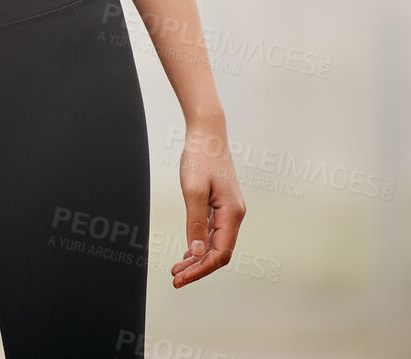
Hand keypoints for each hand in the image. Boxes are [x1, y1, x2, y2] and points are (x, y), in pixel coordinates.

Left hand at [171, 119, 244, 287]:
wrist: (207, 133)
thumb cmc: (201, 157)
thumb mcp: (193, 190)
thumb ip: (196, 222)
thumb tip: (197, 251)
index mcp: (232, 214)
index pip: (220, 253)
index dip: (201, 269)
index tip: (181, 278)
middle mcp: (234, 215)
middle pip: (219, 252)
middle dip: (198, 267)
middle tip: (176, 278)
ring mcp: (228, 210)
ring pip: (215, 243)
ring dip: (197, 258)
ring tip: (178, 268)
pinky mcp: (221, 204)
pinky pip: (213, 232)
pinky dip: (200, 244)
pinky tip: (189, 251)